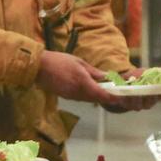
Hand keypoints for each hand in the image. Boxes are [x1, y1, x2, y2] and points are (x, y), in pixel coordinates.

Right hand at [35, 52, 150, 111]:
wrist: (38, 68)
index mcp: (83, 82)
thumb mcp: (79, 62)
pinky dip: (88, 95)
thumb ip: (93, 72)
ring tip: (106, 91)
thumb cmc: (58, 61)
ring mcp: (72, 96)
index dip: (113, 98)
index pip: (102, 95)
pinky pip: (81, 98)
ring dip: (98, 96)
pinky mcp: (67, 97)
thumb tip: (106, 77)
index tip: (122, 98)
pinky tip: (91, 89)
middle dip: (108, 97)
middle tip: (118, 94)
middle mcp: (78, 92)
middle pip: (97, 99)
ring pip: (90, 99)